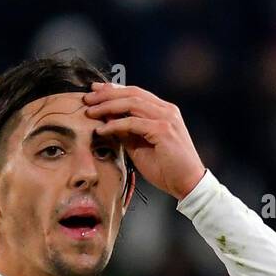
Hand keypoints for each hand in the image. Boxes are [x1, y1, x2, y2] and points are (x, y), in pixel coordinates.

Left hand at [82, 83, 205, 200]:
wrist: (187, 184)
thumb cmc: (167, 170)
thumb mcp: (141, 148)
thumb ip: (127, 133)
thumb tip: (107, 123)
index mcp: (164, 111)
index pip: (136, 93)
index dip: (114, 90)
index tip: (95, 92)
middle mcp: (166, 110)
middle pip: (132, 93)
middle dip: (107, 94)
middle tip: (87, 98)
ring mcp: (166, 118)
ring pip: (132, 103)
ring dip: (108, 106)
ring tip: (90, 112)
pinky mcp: (163, 130)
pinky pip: (133, 123)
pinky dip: (115, 125)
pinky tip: (101, 130)